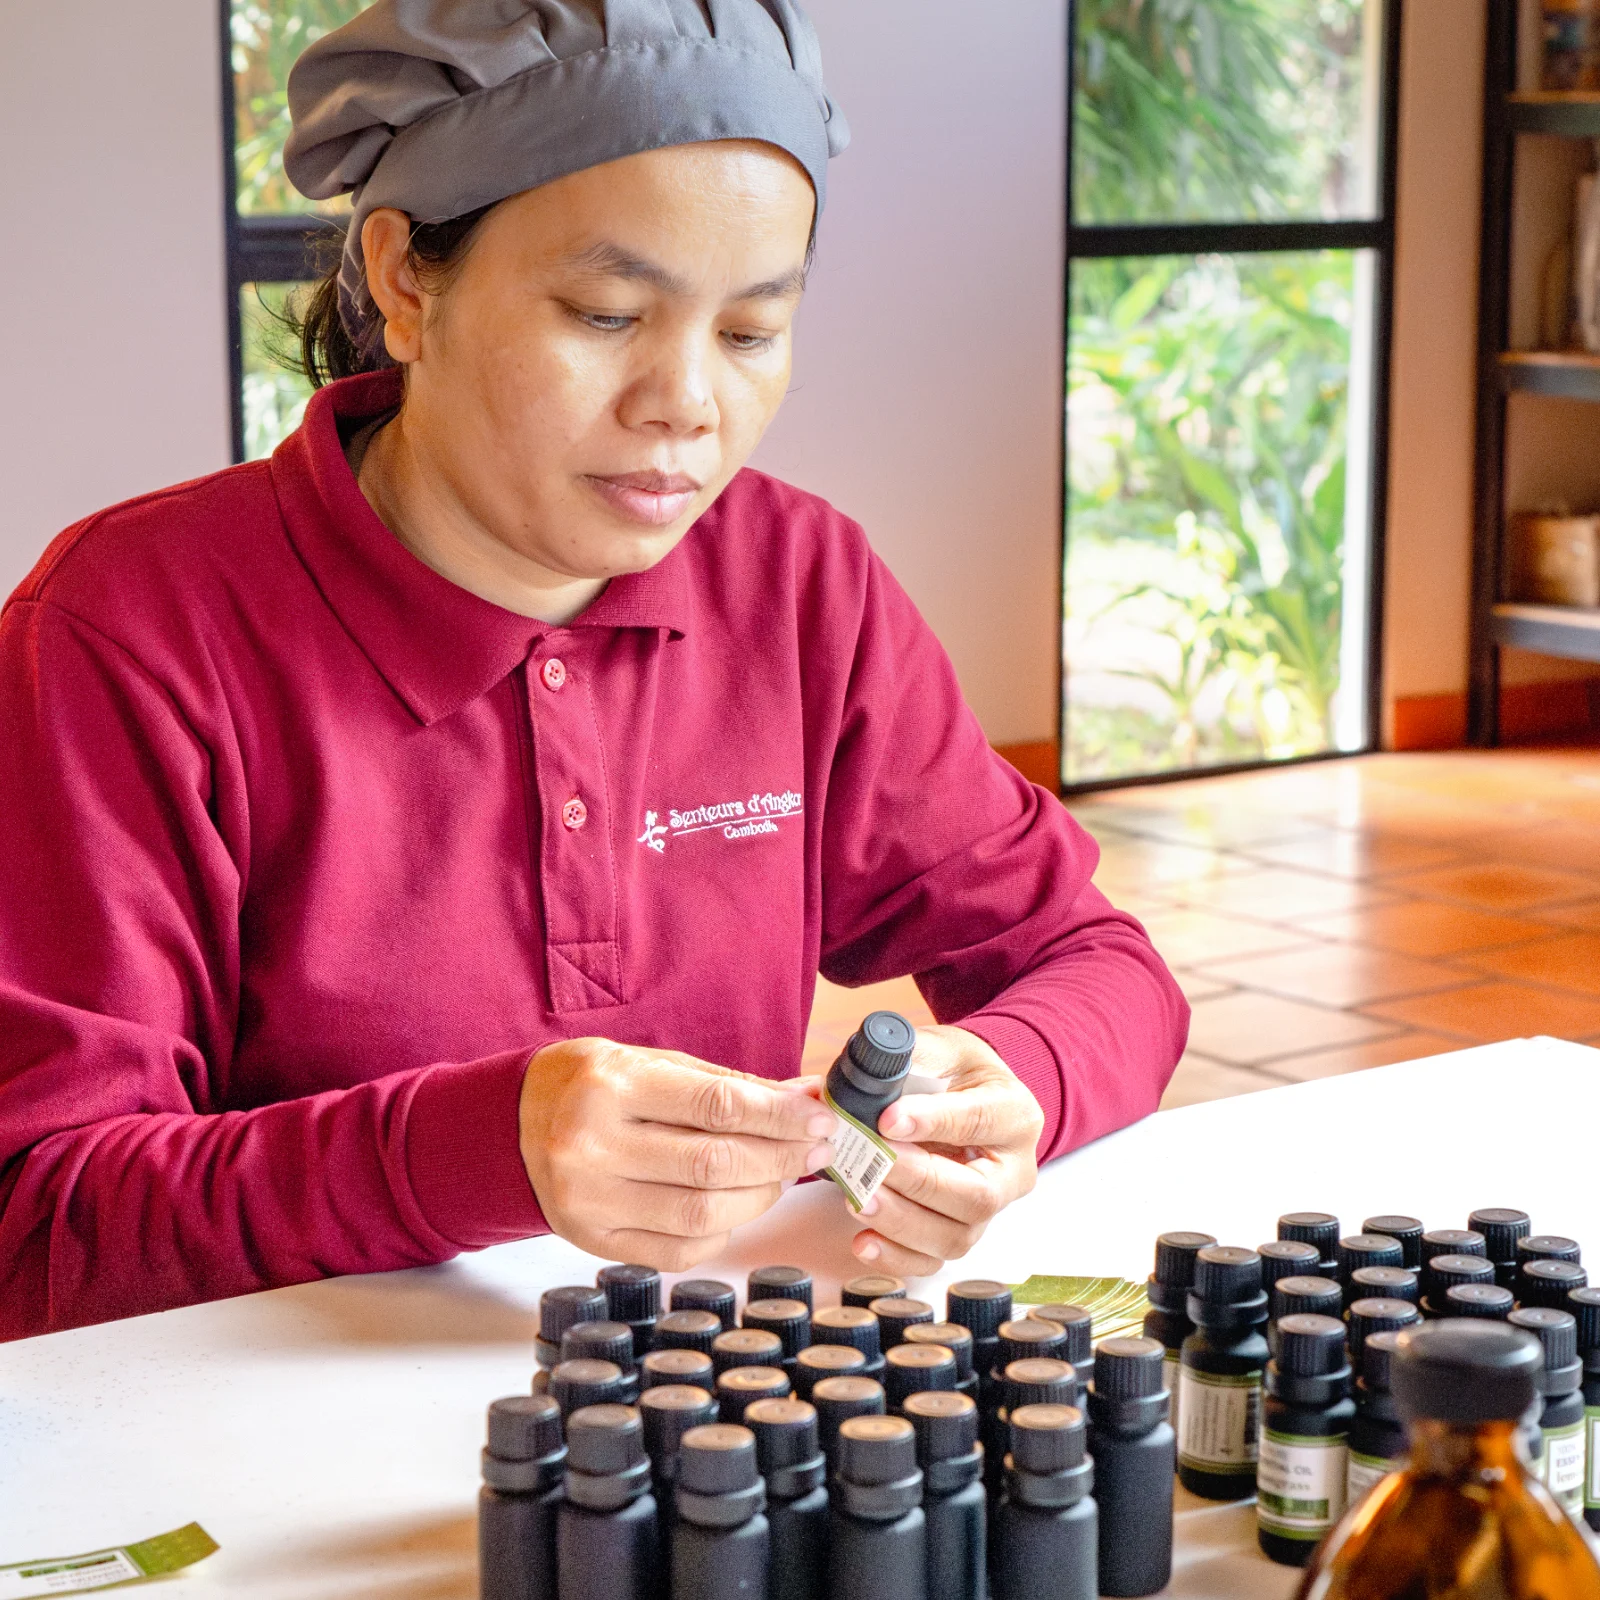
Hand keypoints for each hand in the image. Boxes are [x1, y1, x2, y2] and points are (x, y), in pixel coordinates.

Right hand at [519, 1039, 836, 1270]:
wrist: (515, 1122)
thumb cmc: (596, 1084)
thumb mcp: (655, 1064)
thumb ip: (729, 1086)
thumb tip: (804, 1101)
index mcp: (613, 1088)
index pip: (717, 1108)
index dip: (779, 1117)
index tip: (819, 1119)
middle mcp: (594, 1146)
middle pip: (714, 1166)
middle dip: (779, 1159)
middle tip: (813, 1149)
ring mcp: (590, 1201)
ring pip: (702, 1214)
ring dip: (758, 1197)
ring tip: (777, 1176)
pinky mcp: (592, 1242)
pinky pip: (679, 1249)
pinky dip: (721, 1230)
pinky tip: (732, 1206)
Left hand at [850, 1025, 1043, 1276]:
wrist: (963, 1095)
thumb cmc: (952, 1072)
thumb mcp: (941, 1048)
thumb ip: (911, 1058)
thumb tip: (868, 1077)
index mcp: (1015, 1114)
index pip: (979, 1121)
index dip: (933, 1122)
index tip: (886, 1119)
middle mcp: (1012, 1170)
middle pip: (975, 1194)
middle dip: (918, 1182)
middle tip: (872, 1164)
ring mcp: (991, 1210)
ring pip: (956, 1236)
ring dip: (902, 1222)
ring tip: (858, 1199)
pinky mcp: (962, 1233)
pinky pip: (933, 1260)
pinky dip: (897, 1256)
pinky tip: (863, 1241)